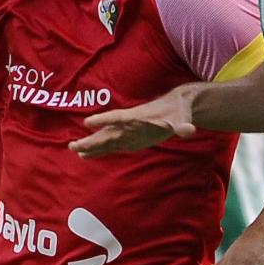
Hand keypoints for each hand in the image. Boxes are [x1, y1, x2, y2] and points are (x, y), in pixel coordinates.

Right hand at [71, 88, 196, 157]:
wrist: (177, 109)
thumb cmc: (179, 112)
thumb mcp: (183, 119)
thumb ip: (183, 126)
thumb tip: (190, 130)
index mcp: (138, 116)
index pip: (119, 118)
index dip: (104, 120)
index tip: (88, 123)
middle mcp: (129, 124)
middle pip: (107, 132)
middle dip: (91, 139)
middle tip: (73, 146)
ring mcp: (127, 132)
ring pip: (106, 139)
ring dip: (91, 145)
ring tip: (73, 150)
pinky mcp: (129, 140)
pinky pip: (111, 146)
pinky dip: (99, 151)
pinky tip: (86, 155)